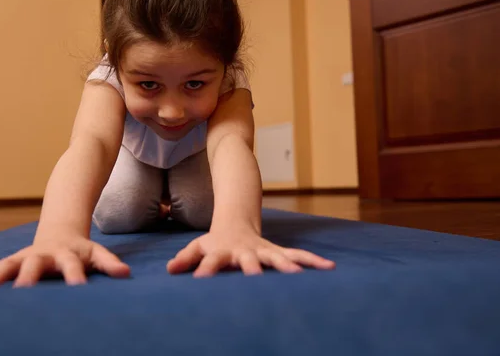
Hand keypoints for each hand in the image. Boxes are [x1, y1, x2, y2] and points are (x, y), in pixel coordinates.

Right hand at [0, 236, 129, 288]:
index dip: (75, 277)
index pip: (72, 266)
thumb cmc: (80, 250)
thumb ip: (109, 263)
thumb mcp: (97, 253)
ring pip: (4, 266)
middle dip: (25, 278)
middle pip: (32, 265)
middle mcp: (40, 255)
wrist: (59, 232)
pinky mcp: (8, 262)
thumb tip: (125, 274)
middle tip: (19, 292)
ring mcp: (22, 258)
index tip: (78, 289)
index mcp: (65, 255)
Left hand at [166, 226, 334, 277]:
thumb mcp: (198, 246)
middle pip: (249, 260)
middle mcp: (244, 250)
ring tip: (298, 274)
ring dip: (287, 265)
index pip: (211, 261)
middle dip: (253, 269)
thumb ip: (186, 258)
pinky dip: (312, 260)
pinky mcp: (277, 251)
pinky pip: (296, 254)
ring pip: (277, 256)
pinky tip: (329, 267)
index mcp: (222, 250)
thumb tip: (169, 270)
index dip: (204, 270)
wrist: (236, 219)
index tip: (199, 280)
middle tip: (256, 278)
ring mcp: (263, 250)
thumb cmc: (215, 240)